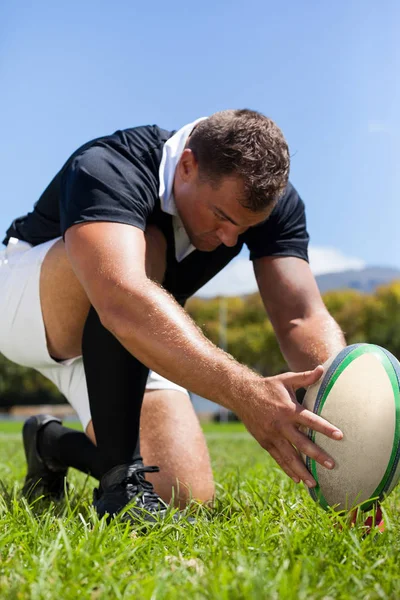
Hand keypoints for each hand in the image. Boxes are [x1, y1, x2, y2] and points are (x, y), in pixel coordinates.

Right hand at [236, 366, 342, 486]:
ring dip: (302, 470)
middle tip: (332, 465)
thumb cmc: (268, 386)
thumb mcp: (286, 380)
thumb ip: (305, 378)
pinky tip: (298, 480)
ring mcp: (272, 435)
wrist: (241, 394)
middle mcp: (280, 425)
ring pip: (289, 456)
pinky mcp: (265, 442)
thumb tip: (322, 369)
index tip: (340, 436)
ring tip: (314, 484)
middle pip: (301, 443)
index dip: (325, 428)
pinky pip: (278, 458)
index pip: (310, 420)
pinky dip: (288, 470)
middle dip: (317, 456)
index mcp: (288, 409)